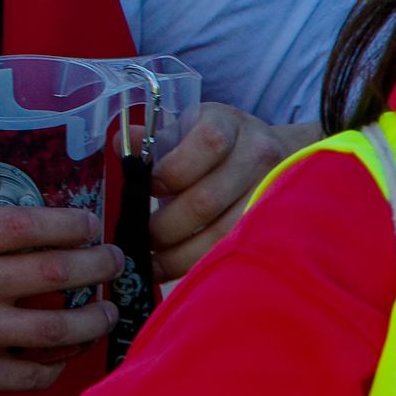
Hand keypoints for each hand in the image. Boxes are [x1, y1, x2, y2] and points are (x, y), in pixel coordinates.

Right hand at [0, 193, 120, 395]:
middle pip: (55, 271)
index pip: (27, 224)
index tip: (90, 223)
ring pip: (58, 327)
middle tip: (113, 261)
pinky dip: (59, 363)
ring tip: (108, 310)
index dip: (71, 222)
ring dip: (95, 318)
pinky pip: (37, 372)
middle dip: (98, 264)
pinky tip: (68, 351)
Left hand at [147, 104, 318, 279]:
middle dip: (166, 226)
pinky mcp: (274, 224)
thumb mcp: (185, 130)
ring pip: (224, 233)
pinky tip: (180, 272)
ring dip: (181, 255)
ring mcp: (271, 192)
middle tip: (141, 240)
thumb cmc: (214, 145)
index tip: (148, 190)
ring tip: (154, 263)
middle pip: (207, 199)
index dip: (172, 172)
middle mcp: (257, 155)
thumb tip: (121, 146)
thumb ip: (152, 141)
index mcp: (227, 124)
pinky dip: (204, 264)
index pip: (206, 144)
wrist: (274, 154)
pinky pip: (237, 251)